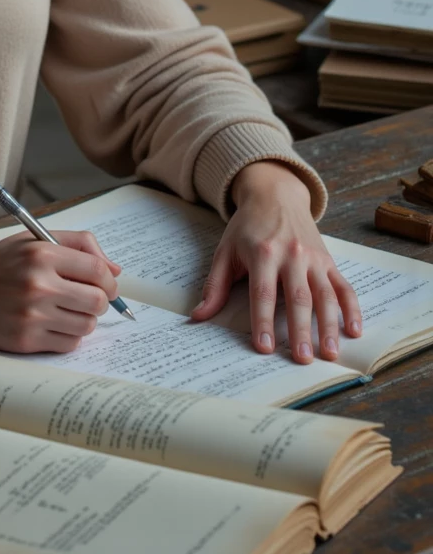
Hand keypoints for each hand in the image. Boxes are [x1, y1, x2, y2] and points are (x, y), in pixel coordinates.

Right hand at [0, 230, 120, 353]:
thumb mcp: (31, 240)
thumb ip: (76, 244)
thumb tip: (114, 269)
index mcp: (41, 253)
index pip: (97, 271)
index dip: (109, 280)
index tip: (107, 284)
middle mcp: (38, 284)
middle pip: (98, 301)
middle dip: (100, 301)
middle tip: (88, 299)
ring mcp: (32, 315)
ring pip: (87, 325)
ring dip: (84, 320)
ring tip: (66, 311)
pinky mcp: (26, 340)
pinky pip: (68, 344)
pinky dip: (67, 336)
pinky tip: (51, 324)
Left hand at [191, 161, 362, 362]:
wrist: (275, 195)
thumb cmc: (247, 227)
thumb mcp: (225, 251)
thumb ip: (215, 285)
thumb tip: (199, 316)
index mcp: (263, 253)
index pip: (263, 293)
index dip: (263, 321)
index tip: (264, 347)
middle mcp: (292, 255)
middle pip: (298, 297)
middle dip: (300, 330)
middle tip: (302, 359)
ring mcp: (313, 258)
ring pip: (325, 295)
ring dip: (329, 325)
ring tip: (330, 353)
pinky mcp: (328, 261)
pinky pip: (344, 286)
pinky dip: (352, 309)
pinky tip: (354, 330)